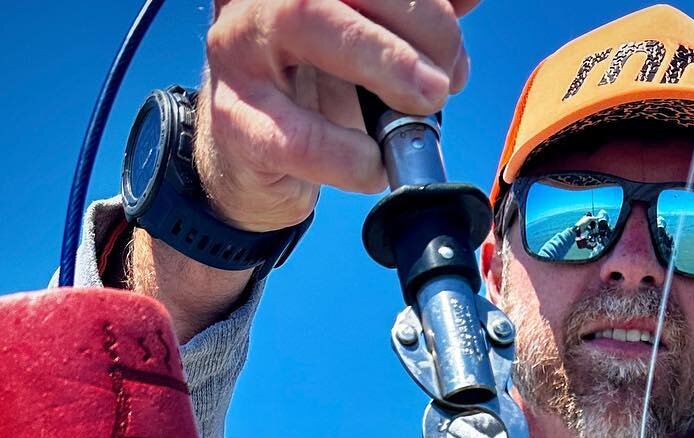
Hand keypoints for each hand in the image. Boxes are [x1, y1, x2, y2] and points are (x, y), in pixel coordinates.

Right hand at [196, 0, 479, 232]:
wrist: (258, 159)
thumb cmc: (319, 90)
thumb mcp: (372, 46)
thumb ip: (413, 18)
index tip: (458, 38)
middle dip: (420, 24)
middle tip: (445, 80)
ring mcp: (240, 49)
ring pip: (307, 20)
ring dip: (384, 61)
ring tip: (425, 102)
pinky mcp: (236, 118)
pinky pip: (296, 134)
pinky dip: (348, 154)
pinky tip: (375, 164)